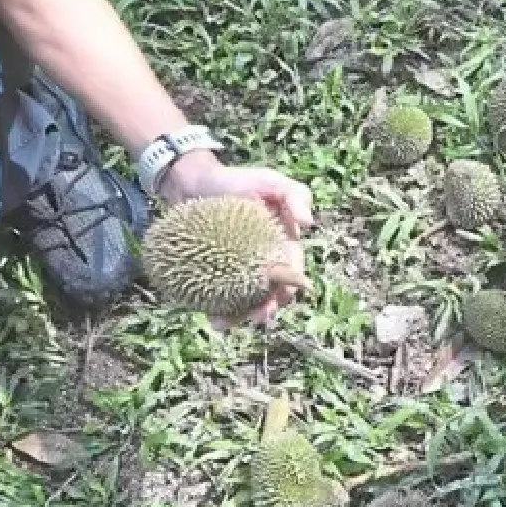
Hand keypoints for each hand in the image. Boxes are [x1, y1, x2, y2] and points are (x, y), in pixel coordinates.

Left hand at [158, 148, 314, 324]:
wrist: (196, 183)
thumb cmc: (239, 181)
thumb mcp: (271, 182)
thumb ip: (296, 196)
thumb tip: (309, 224)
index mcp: (284, 247)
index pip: (292, 272)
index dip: (290, 287)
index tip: (281, 296)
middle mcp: (264, 264)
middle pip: (271, 294)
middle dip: (266, 309)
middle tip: (256, 317)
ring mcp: (238, 272)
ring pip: (246, 301)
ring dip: (240, 317)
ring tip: (226, 325)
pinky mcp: (214, 275)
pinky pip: (219, 296)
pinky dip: (217, 310)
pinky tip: (211, 319)